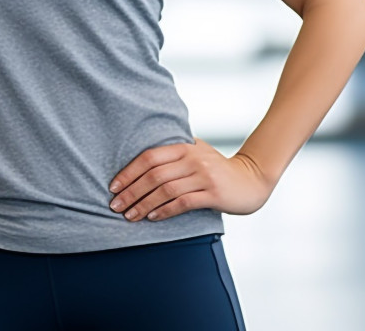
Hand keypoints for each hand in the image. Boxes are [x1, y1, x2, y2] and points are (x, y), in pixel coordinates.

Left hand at [107, 137, 273, 222]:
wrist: (250, 180)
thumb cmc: (216, 167)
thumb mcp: (197, 151)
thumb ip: (174, 152)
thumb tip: (140, 160)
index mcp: (184, 146)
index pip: (149, 157)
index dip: (129, 171)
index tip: (113, 186)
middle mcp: (192, 158)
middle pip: (154, 174)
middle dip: (131, 191)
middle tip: (115, 205)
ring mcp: (203, 175)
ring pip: (165, 190)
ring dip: (143, 204)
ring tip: (129, 215)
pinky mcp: (213, 193)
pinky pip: (182, 203)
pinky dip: (164, 211)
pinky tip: (152, 217)